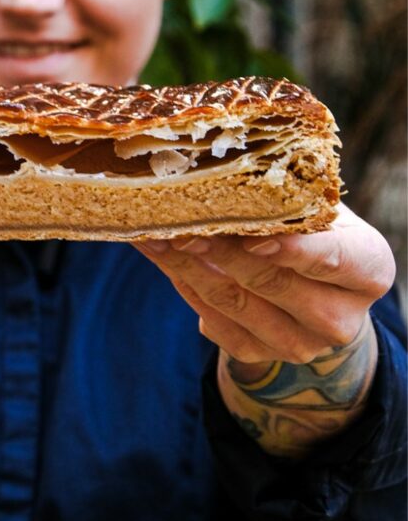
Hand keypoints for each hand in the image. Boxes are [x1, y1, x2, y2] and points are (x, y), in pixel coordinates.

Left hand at [134, 202, 394, 363]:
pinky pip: (214, 322)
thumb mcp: (315, 206)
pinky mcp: (261, 355)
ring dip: (187, 265)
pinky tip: (159, 254)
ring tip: (153, 232)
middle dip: (221, 249)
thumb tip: (219, 164)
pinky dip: (183, 285)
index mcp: (367, 269)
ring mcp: (301, 343)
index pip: (334, 259)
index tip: (253, 236)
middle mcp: (340, 316)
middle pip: (273, 282)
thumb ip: (286, 194)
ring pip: (235, 303)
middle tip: (180, 220)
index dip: (293, 250)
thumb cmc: (312, 227)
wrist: (314, 286)